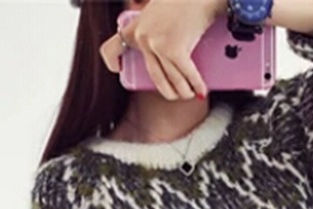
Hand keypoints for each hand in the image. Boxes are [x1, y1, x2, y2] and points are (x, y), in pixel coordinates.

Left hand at [100, 0, 224, 99]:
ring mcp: (157, 44)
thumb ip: (154, 24)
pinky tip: (200, 91)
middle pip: (154, 76)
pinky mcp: (174, 49)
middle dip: (169, 91)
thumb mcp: (159, 9)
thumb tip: (164, 44)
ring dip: (184, 91)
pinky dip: (196, 85)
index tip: (118, 69)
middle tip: (177, 94)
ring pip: (171, 79)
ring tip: (191, 93)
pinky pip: (186, 75)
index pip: (112, 48)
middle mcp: (143, 37)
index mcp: (135, 27)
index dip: (113, 62)